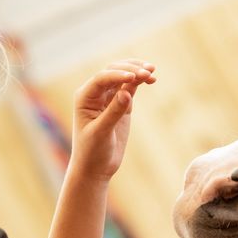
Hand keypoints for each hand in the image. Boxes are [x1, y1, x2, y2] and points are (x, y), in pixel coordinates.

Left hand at [69, 59, 155, 181]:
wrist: (95, 167)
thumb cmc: (92, 151)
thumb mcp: (102, 132)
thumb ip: (113, 112)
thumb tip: (126, 92)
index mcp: (85, 98)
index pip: (102, 79)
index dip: (118, 75)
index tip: (134, 78)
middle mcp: (95, 94)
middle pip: (113, 72)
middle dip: (130, 70)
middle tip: (148, 73)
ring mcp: (108, 99)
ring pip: (123, 77)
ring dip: (137, 72)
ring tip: (152, 71)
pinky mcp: (121, 105)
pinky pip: (130, 88)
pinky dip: (140, 82)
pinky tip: (151, 79)